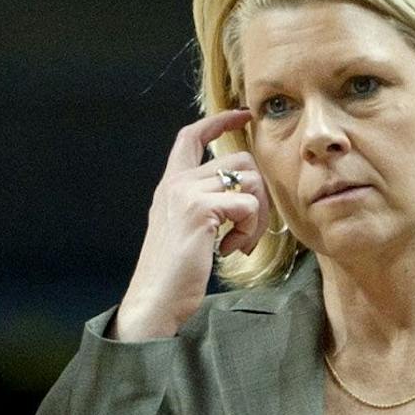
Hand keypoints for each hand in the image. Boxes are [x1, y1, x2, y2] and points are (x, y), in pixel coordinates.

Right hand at [114, 108, 269, 341]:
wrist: (155, 299)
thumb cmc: (174, 274)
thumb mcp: (186, 229)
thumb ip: (205, 204)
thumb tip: (245, 193)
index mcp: (171, 184)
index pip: (192, 135)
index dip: (220, 120)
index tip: (243, 115)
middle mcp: (176, 182)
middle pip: (240, 160)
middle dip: (258, 195)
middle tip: (249, 231)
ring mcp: (186, 193)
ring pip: (249, 180)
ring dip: (257, 216)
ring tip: (238, 243)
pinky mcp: (200, 210)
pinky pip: (248, 204)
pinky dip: (250, 230)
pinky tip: (230, 250)